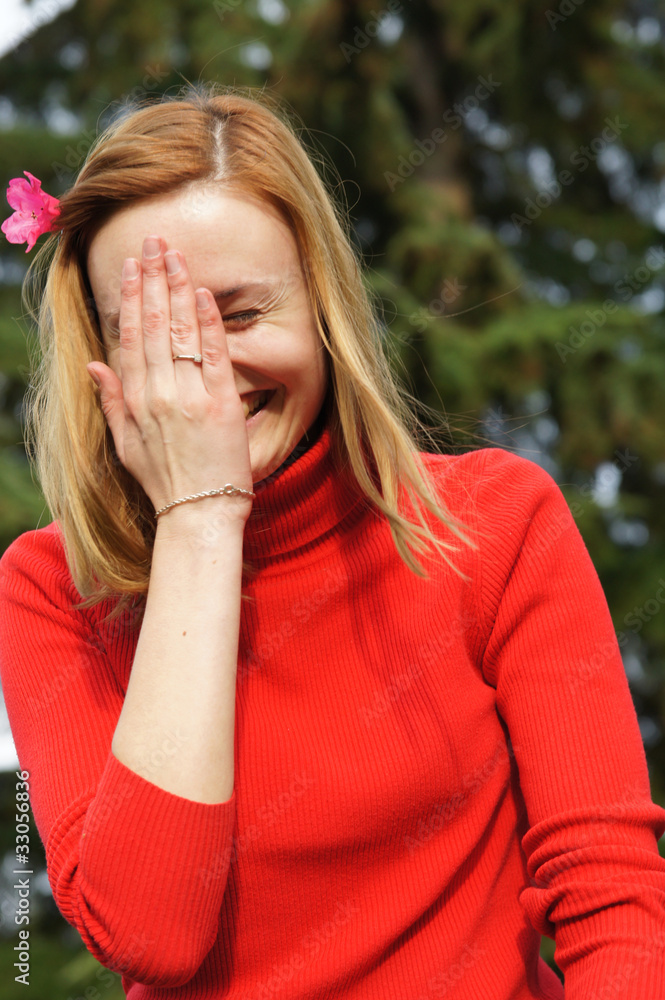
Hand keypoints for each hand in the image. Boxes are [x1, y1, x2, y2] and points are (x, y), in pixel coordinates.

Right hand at [86, 235, 253, 526]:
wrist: (199, 515)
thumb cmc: (164, 483)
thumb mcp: (126, 445)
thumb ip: (112, 401)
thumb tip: (95, 363)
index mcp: (136, 401)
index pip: (130, 338)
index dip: (131, 298)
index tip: (132, 266)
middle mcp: (159, 394)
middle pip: (152, 325)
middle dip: (153, 279)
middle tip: (155, 242)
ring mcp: (190, 398)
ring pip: (180, 333)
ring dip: (178, 289)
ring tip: (176, 254)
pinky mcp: (222, 406)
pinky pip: (215, 356)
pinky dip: (209, 323)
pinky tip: (204, 295)